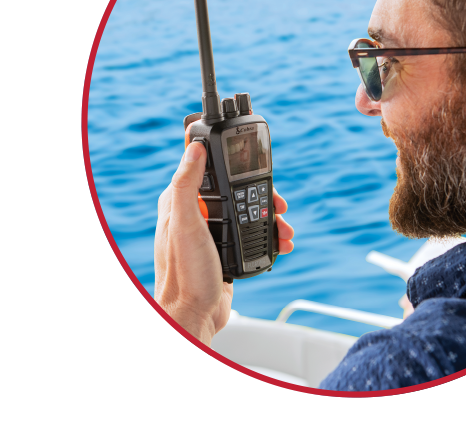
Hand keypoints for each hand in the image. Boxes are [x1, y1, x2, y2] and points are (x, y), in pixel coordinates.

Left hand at [154, 141, 293, 344]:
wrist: (193, 316)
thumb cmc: (184, 274)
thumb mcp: (186, 224)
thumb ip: (187, 185)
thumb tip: (193, 148)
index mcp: (180, 202)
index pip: (207, 168)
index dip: (232, 163)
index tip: (253, 163)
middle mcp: (196, 214)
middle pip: (236, 190)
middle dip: (263, 195)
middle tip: (280, 204)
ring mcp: (212, 232)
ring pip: (248, 212)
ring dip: (272, 218)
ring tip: (285, 229)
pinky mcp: (225, 249)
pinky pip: (251, 234)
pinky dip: (269, 236)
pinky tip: (280, 243)